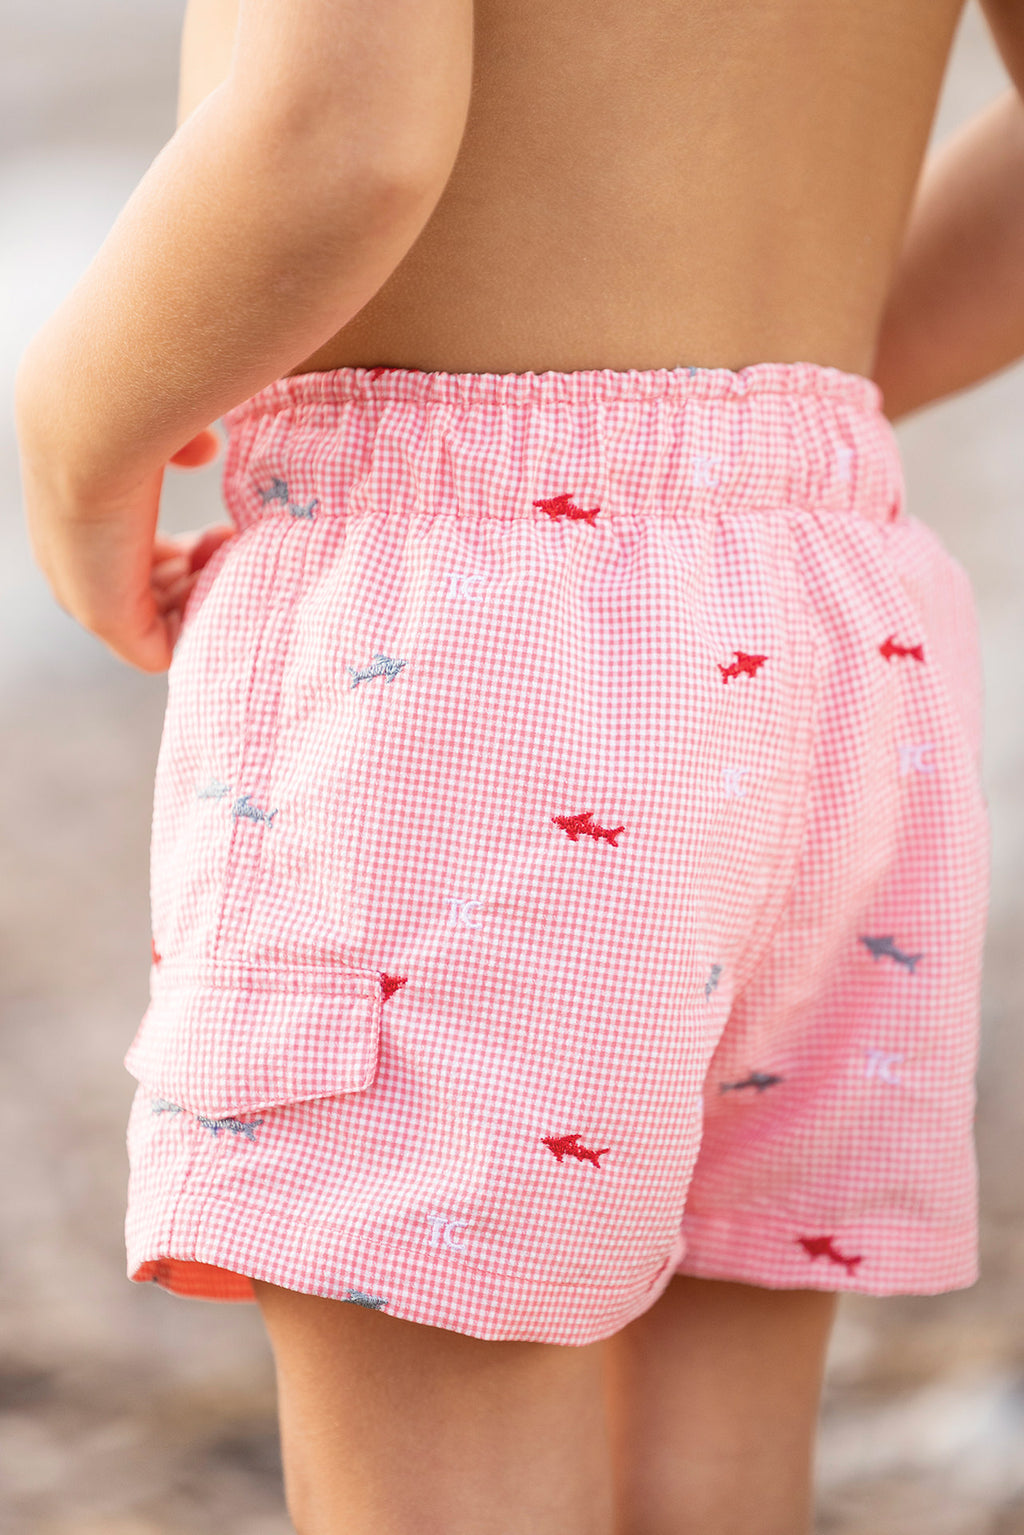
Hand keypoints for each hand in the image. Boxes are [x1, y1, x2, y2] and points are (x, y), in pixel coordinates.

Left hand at [21, 425, 236, 673]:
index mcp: (89, 528)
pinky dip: (197, 628)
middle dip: (198, 577)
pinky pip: (162, 651)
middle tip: (229, 547)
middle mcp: (82, 568)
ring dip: (202, 598)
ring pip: (160, 623)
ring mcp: (93, 598)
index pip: (143, 562)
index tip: (220, 531)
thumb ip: (178, 449)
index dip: (187, 552)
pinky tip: (223, 586)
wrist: (92, 427)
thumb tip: (203, 449)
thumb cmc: (126, 419)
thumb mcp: (159, 438)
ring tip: (230, 561)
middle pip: (154, 599)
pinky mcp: (110, 622)